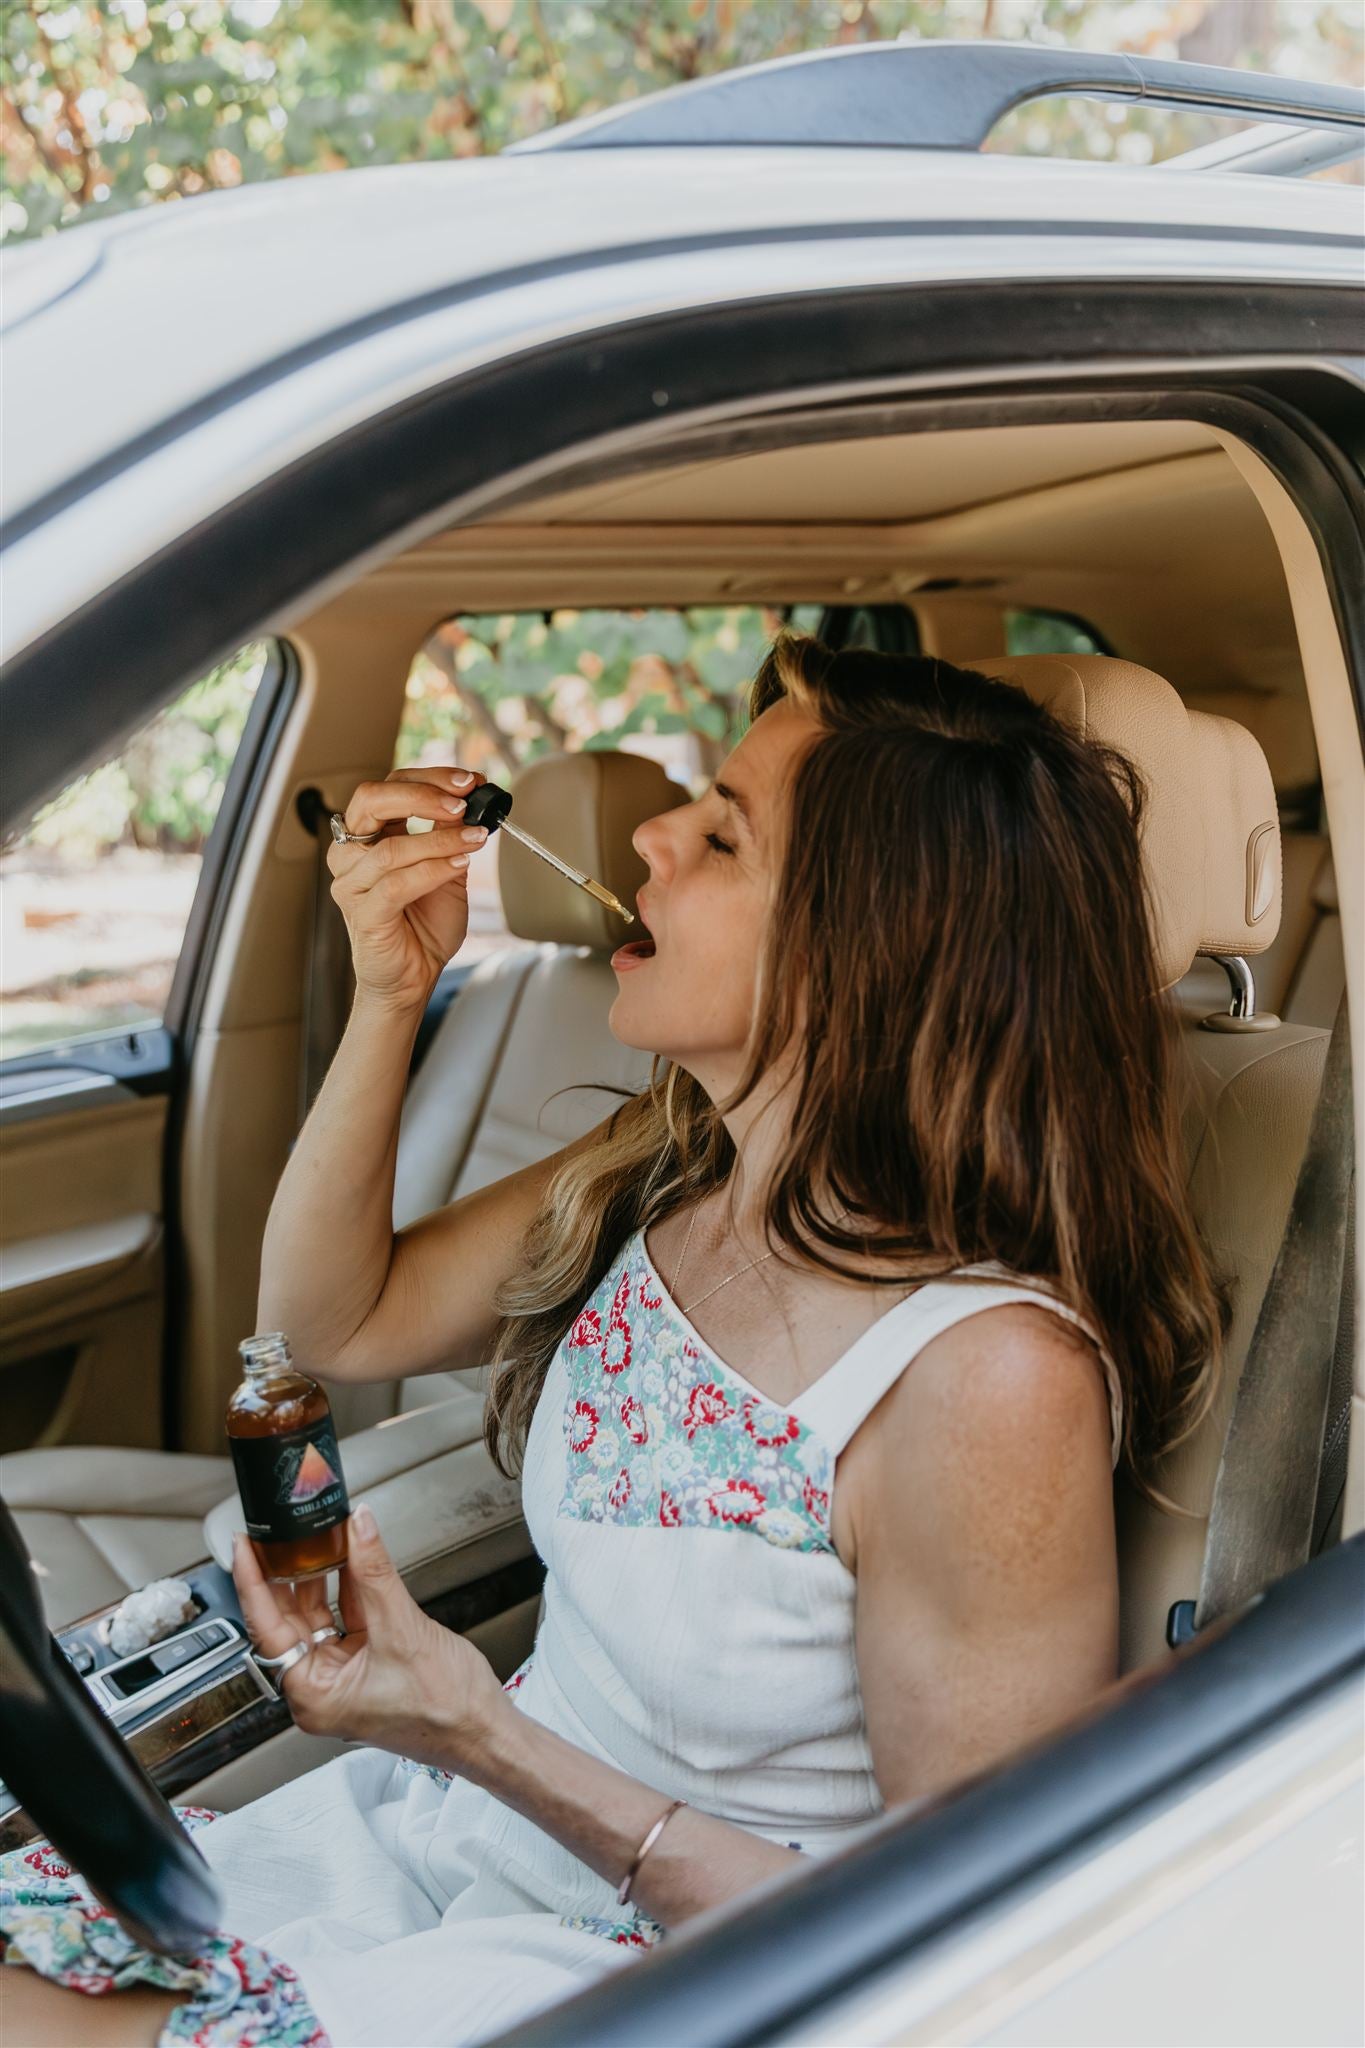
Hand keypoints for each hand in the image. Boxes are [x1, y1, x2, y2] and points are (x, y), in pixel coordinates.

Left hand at [232, 1503, 505, 1768]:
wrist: (485, 1731)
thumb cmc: (445, 1711)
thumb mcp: (403, 1630)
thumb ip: (376, 1574)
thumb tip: (359, 1529)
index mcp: (314, 1695)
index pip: (268, 1628)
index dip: (254, 1581)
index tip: (247, 1546)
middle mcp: (322, 1688)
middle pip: (289, 1620)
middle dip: (288, 1573)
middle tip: (281, 1532)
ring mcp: (344, 1676)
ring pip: (319, 1615)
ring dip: (322, 1576)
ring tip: (319, 1536)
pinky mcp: (367, 1664)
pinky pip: (348, 1618)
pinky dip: (350, 1587)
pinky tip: (351, 1558)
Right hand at [328, 765, 490, 1013]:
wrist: (414, 977)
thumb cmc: (424, 926)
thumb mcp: (447, 869)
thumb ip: (451, 835)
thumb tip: (473, 798)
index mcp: (369, 837)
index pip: (389, 787)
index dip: (429, 778)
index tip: (469, 781)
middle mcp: (352, 855)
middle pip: (372, 801)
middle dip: (422, 795)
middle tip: (463, 802)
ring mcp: (352, 885)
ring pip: (391, 847)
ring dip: (440, 839)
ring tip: (475, 838)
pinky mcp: (363, 914)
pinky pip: (397, 884)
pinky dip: (433, 870)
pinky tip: (460, 866)